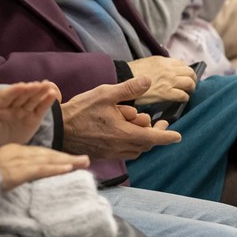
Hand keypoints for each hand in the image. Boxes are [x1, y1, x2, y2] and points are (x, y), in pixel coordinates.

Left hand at [0, 80, 61, 148]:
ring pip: (31, 100)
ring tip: (48, 86)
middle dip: (29, 90)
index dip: (13, 91)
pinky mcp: (32, 119)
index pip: (5, 96)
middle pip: (21, 95)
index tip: (22, 86)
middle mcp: (10, 106)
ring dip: (40, 92)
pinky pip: (39, 109)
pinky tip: (53, 94)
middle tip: (38, 85)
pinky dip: (46, 102)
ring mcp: (22, 111)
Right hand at [0, 144, 88, 190]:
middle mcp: (18, 153)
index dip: (54, 156)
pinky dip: (55, 168)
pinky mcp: (19, 171)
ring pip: (48, 160)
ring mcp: (19, 161)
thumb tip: (8, 177)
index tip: (67, 160)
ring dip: (67, 161)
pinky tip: (69, 168)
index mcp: (11, 151)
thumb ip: (2, 171)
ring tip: (84, 162)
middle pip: (47, 154)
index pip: (38, 154)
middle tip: (84, 160)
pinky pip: (41, 169)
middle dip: (66, 157)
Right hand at [60, 76, 181, 159]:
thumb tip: (148, 81)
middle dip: (152, 132)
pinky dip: (129, 143)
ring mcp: (112, 153)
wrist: (58, 129)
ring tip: (133, 122)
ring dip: (140, 138)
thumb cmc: (80, 111)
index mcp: (125, 133)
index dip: (167, 136)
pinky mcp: (103, 155)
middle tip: (153, 120)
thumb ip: (129, 89)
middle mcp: (121, 147)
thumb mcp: (105, 94)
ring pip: (135, 149)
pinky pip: (124, 152)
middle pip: (146, 143)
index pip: (154, 137)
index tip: (178, 136)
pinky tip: (120, 131)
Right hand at [125, 56, 198, 103]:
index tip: (184, 76)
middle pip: (189, 73)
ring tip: (187, 92)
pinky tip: (182, 99)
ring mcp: (168, 81)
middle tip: (190, 85)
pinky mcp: (166, 93)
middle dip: (192, 79)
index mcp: (162, 61)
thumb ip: (158, 66)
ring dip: (190, 88)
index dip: (185, 71)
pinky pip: (183, 95)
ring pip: (189, 83)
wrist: (121, 80)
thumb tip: (165, 70)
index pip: (182, 64)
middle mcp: (168, 70)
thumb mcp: (146, 63)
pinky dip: (184, 98)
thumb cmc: (130, 73)